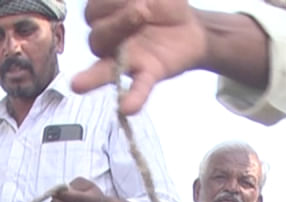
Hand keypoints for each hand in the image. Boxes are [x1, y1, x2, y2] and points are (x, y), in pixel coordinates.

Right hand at [71, 0, 208, 113]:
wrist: (192, 28)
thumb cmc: (165, 5)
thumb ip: (138, 0)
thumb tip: (137, 5)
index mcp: (108, 16)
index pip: (93, 11)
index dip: (108, 3)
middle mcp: (112, 42)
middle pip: (96, 39)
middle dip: (115, 24)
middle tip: (141, 13)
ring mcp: (127, 61)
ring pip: (104, 70)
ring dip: (94, 76)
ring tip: (92, 76)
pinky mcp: (148, 74)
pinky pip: (137, 88)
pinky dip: (133, 98)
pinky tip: (127, 107)